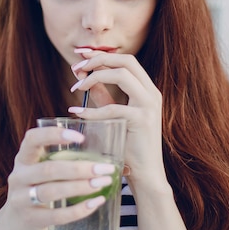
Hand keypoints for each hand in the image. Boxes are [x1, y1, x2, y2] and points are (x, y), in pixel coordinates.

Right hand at [0, 125, 115, 229]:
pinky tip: (95, 203)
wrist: (15, 224)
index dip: (54, 135)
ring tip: (102, 183)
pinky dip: (78, 210)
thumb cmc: (37, 188)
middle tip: (105, 168)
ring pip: (52, 191)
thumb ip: (59, 159)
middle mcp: (18, 176)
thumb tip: (101, 153)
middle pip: (49, 169)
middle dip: (80, 168)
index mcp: (23, 158)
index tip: (81, 137)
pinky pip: (56, 216)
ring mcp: (21, 199)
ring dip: (80, 187)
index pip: (33, 139)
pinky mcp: (30, 220)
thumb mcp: (39, 170)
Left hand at [69, 50, 167, 194]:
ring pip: (122, 75)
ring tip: (76, 87)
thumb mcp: (113, 114)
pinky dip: (91, 109)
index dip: (102, 55)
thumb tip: (83, 75)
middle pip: (126, 61)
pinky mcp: (142, 120)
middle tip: (77, 68)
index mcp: (147, 89)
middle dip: (98, 60)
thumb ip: (101, 94)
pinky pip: (113, 108)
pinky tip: (77, 112)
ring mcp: (149, 105)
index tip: (80, 56)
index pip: (126, 60)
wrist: (146, 174)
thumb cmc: (129, 145)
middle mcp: (152, 93)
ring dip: (95, 76)